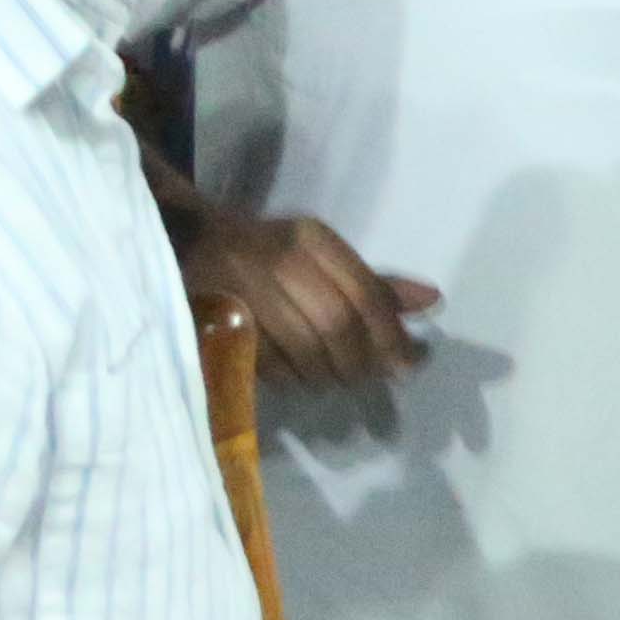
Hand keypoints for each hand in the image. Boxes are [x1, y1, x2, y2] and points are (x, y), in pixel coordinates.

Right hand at [181, 210, 432, 394]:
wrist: (188, 243)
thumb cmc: (269, 253)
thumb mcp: (321, 257)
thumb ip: (374, 283)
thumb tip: (431, 301)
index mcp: (311, 240)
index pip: (365, 295)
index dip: (394, 336)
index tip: (414, 361)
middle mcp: (279, 259)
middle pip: (338, 325)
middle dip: (364, 361)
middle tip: (376, 377)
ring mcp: (245, 289)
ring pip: (307, 348)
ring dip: (332, 374)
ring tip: (341, 377)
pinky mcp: (220, 319)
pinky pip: (271, 364)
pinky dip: (296, 378)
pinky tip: (306, 378)